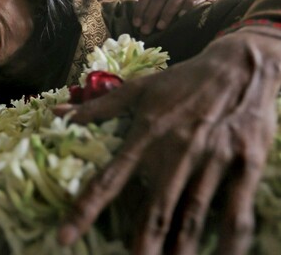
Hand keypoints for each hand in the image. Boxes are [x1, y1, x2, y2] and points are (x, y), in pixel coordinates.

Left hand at [53, 27, 280, 254]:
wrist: (239, 67)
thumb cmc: (183, 81)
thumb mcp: (138, 89)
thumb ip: (97, 108)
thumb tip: (58, 113)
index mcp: (145, 135)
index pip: (109, 179)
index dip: (85, 209)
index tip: (65, 235)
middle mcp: (175, 152)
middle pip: (154, 207)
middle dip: (142, 241)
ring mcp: (211, 160)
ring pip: (192, 213)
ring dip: (180, 245)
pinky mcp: (244, 165)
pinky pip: (236, 209)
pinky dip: (230, 240)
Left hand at [133, 0, 219, 34]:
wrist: (218, 7)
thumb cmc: (188, 16)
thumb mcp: (171, 15)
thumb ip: (158, 19)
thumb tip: (140, 32)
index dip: (140, 9)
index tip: (136, 24)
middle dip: (150, 14)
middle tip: (146, 31)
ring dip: (166, 12)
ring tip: (161, 27)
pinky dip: (187, 7)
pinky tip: (182, 17)